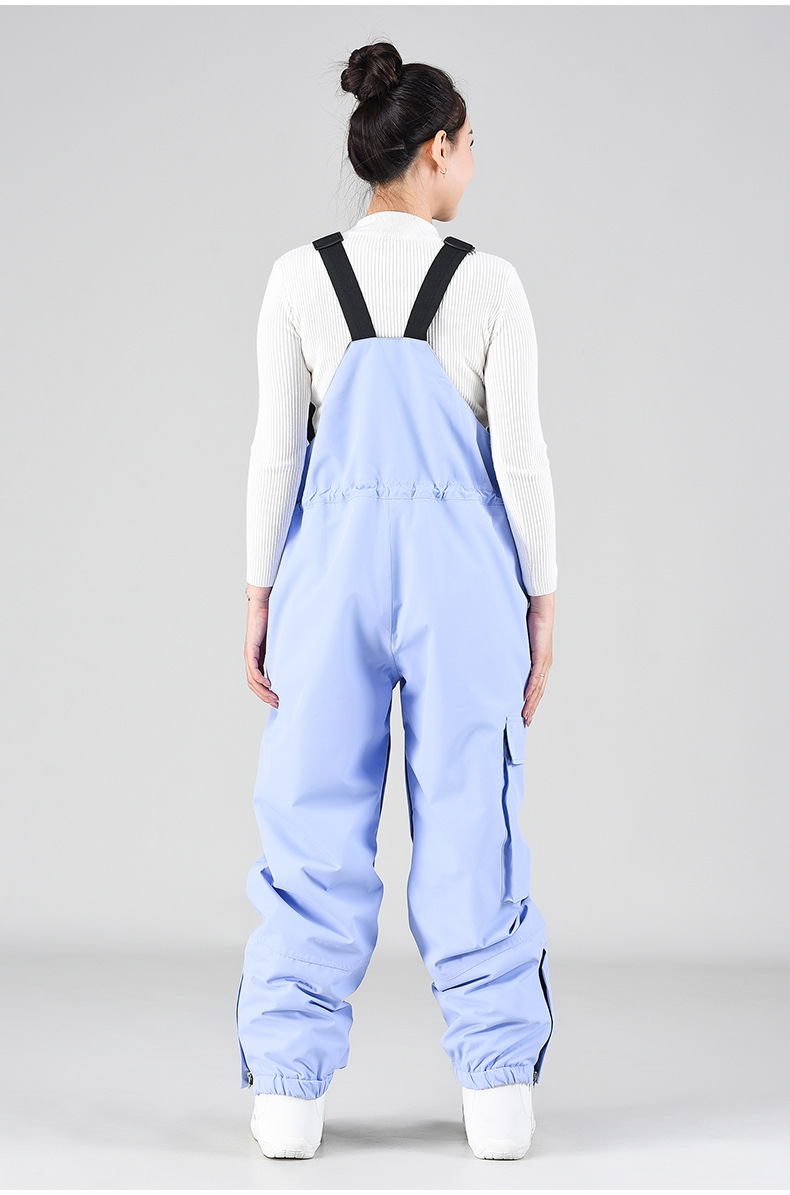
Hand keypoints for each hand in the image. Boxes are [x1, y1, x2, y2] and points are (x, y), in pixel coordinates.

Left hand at [244, 587, 279, 706]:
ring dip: (262, 691)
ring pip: (252, 679)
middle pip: (254, 684)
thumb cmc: (271, 620)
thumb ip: (282, 652)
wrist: (262, 605)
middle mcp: (251, 658)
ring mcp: (249, 654)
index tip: (277, 701)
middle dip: (265, 696)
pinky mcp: (250, 648)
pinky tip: (268, 684)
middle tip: (276, 704)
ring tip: (273, 698)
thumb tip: (295, 661)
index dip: (266, 693)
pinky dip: (259, 678)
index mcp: (257, 657)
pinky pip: (253, 667)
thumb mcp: (279, 641)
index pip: (258, 681)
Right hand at [522, 591, 553, 725]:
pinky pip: (535, 676)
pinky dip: (531, 688)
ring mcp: (544, 662)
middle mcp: (545, 665)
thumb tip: (505, 657)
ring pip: (538, 688)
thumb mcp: (522, 641)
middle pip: (538, 692)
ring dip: (531, 702)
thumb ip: (517, 651)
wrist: (541, 609)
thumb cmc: (531, 621)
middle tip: (525, 721)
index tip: (526, 713)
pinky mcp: (541, 656)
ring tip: (525, 715)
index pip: (537, 687)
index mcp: (541, 662)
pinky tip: (526, 698)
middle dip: (531, 707)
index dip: (532, 701)